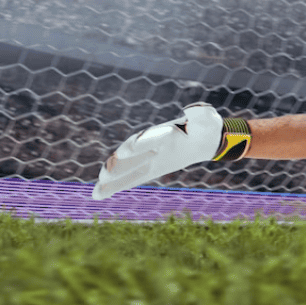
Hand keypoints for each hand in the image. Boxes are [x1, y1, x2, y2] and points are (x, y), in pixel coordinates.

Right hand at [91, 103, 224, 199]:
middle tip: (105, 173)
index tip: (127, 151)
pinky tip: (97, 195)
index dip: (140, 143)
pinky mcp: (150, 169)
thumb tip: (192, 109)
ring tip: (98, 187)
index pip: (151, 137)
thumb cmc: (206, 126)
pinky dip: (115, 187)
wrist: (204, 138)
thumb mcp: (208, 119)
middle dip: (119, 162)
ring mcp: (149, 157)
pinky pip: (132, 179)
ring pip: (127, 168)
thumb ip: (201, 114)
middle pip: (132, 154)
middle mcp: (153, 144)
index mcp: (166, 132)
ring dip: (112, 177)